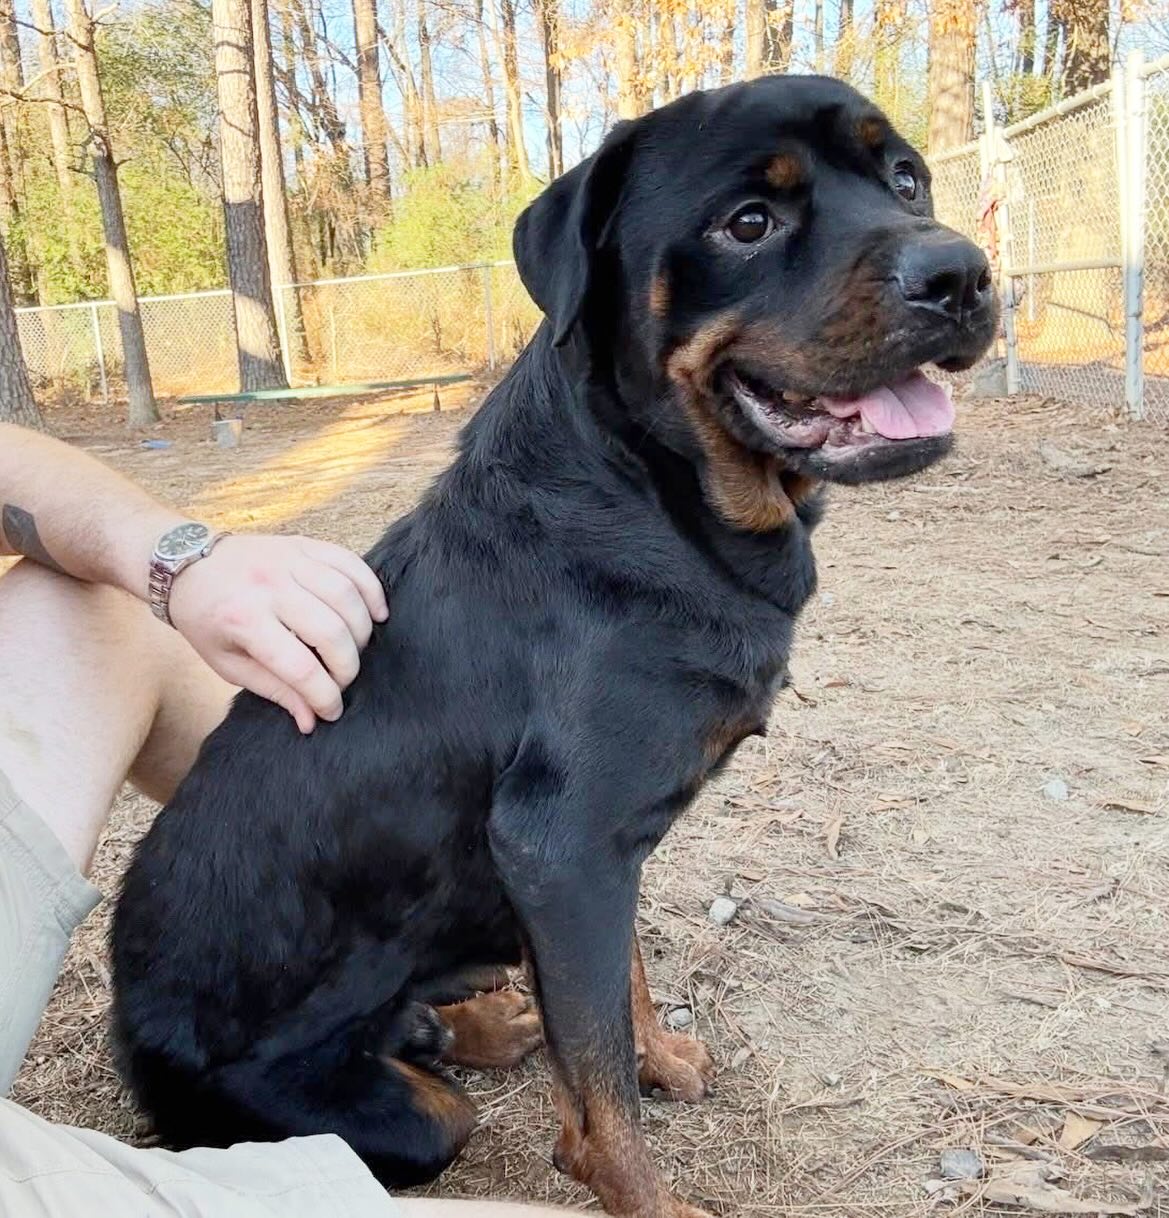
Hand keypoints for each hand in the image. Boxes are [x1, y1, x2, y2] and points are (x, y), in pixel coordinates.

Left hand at [168, 534, 388, 733]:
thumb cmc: (206, 619)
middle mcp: (268, 586)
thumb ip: (274, 689)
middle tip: (343, 681)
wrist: (187, 563)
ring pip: (346, 596)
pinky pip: (351, 563)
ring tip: (356, 649)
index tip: (331, 711)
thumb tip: (311, 720)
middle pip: (330, 631)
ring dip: (362, 631)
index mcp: (242, 620)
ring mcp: (289, 560)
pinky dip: (371, 590)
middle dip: (348, 666)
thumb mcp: (228, 663)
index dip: (324, 696)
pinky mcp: (305, 545)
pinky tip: (375, 614)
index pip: (299, 667)